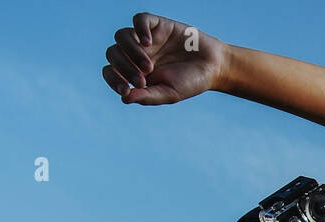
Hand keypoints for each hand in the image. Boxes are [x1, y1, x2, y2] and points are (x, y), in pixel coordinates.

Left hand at [102, 13, 227, 105]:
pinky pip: (139, 20)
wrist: (214, 67)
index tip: (125, 89)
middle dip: (124, 68)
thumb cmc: (191, 82)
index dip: (113, 79)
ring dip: (130, 52)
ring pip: (121, 36)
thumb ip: (147, 96)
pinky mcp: (158, 25)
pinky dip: (139, 29)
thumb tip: (124, 99)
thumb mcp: (169, 94)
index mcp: (134, 70)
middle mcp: (135, 52)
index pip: (110, 71)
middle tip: (143, 79)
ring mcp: (145, 37)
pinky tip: (149, 42)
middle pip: (113, 53)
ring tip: (148, 66)